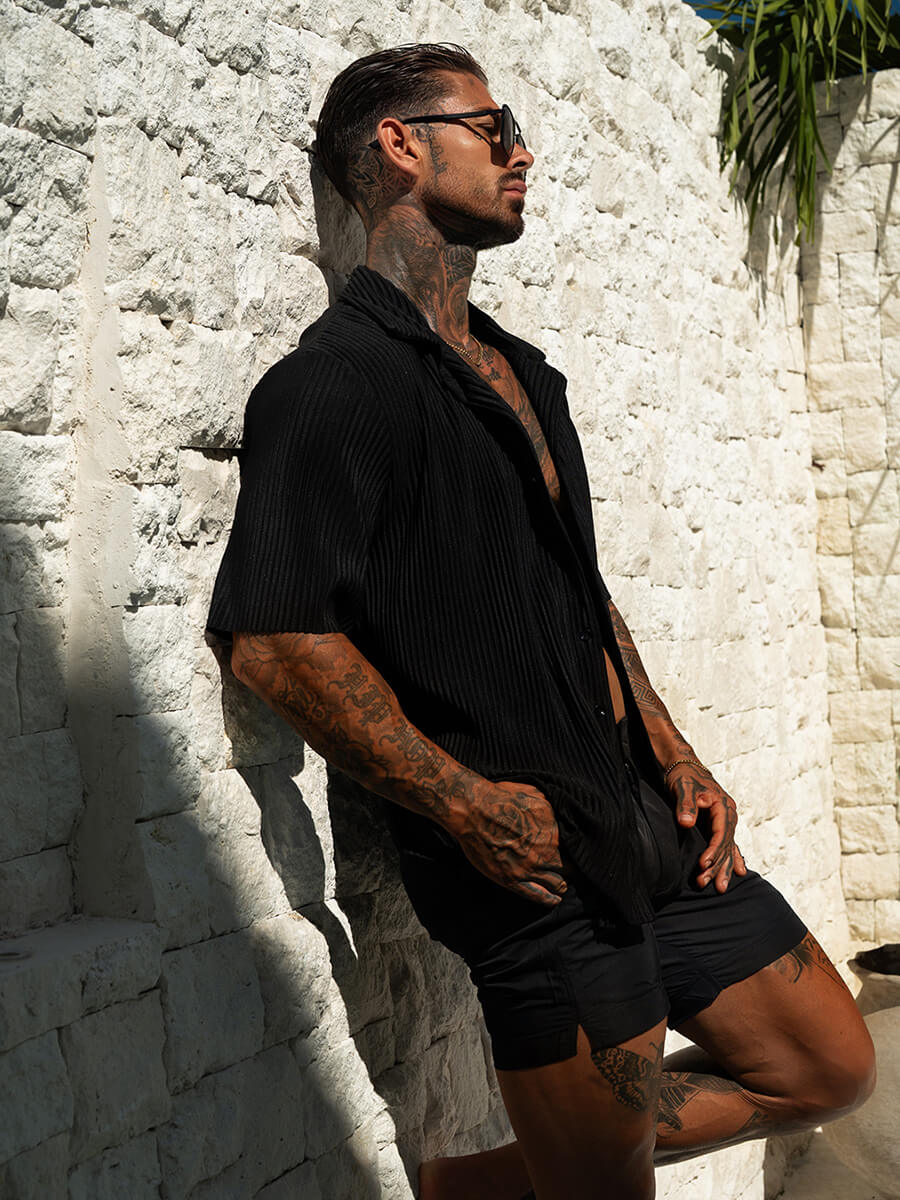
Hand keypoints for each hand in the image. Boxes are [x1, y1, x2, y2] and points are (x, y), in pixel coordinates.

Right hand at [451, 779, 566, 906]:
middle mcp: (545, 852)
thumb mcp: (535, 795)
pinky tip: (555, 900)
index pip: (573, 848)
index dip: (574, 851)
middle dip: (570, 868)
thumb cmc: (501, 798)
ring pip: (556, 883)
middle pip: (568, 867)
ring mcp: (529, 868)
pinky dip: (549, 900)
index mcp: (554, 832)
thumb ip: (551, 811)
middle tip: (570, 870)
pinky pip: (537, 895)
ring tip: (563, 886)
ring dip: (561, 885)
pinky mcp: (512, 879)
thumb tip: (561, 816)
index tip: (573, 852)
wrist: (473, 810)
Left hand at [667, 764, 746, 891]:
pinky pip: (728, 845)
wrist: (684, 766)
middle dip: (718, 866)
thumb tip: (687, 822)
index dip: (713, 851)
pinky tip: (738, 871)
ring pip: (728, 848)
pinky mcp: (717, 824)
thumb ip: (685, 804)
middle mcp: (728, 815)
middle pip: (726, 845)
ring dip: (723, 867)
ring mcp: (724, 821)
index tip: (702, 865)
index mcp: (723, 806)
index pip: (721, 834)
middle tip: (708, 884)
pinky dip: (731, 859)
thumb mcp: (683, 787)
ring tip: (720, 887)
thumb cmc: (684, 775)